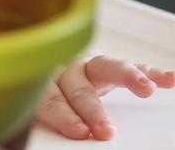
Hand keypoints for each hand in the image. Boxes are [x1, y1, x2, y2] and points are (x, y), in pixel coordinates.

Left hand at [35, 54, 174, 139]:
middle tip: (106, 130)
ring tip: (147, 89)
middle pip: (79, 89)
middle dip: (93, 111)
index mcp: (46, 83)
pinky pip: (134, 65)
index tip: (79, 133)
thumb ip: (50, 116)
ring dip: (129, 78)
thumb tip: (42, 140)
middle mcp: (67, 70)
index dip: (63, 116)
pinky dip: (150, 72)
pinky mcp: (112, 63)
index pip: (51, 100)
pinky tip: (169, 78)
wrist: (55, 66)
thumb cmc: (52, 92)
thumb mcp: (45, 104)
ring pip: (108, 67)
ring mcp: (89, 64)